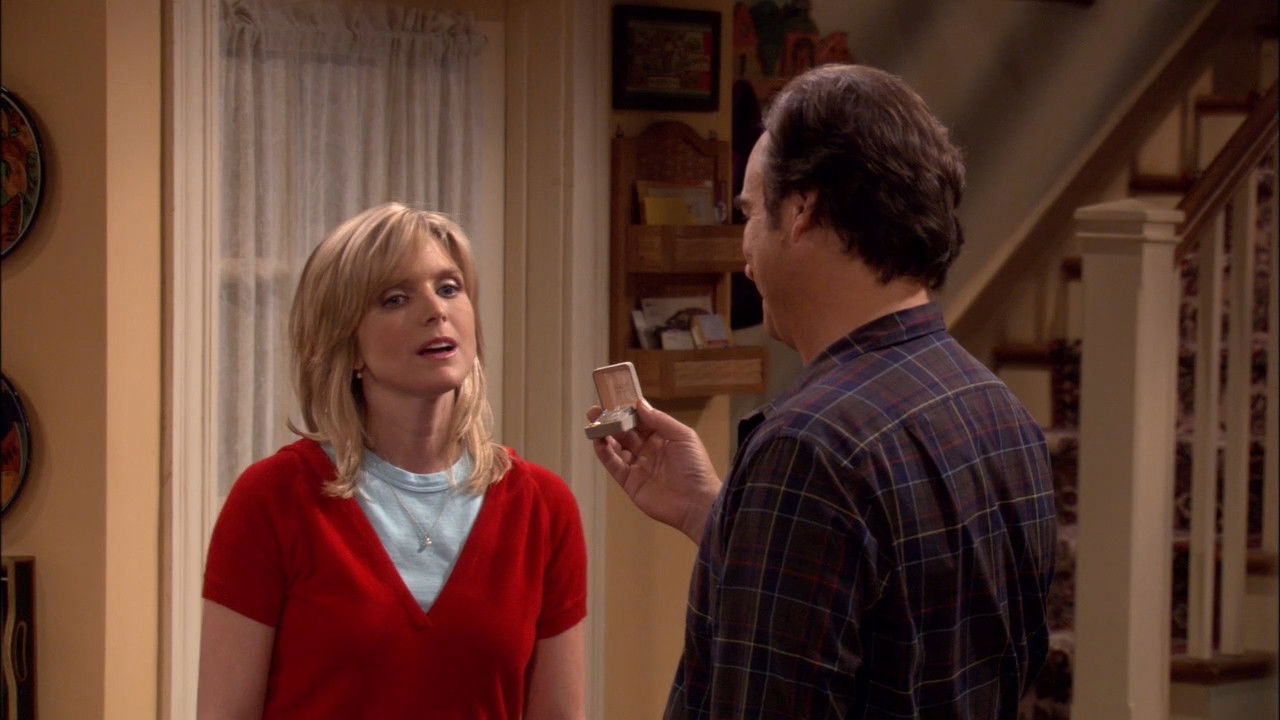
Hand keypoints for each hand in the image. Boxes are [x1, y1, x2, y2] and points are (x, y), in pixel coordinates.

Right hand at [587, 401, 721, 542]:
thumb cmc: (695, 467)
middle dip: (611, 420)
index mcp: (663, 438)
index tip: (614, 399)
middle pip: (626, 432)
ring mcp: (638, 466)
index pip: (641, 421)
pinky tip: (598, 441)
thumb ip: (660, 420)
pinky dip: (604, 454)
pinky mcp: (629, 482)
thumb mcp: (683, 436)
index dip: (628, 410)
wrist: (696, 503)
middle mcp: (649, 450)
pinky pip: (613, 465)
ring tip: (594, 423)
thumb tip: (639, 404)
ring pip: (617, 448)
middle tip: (595, 410)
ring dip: (605, 435)